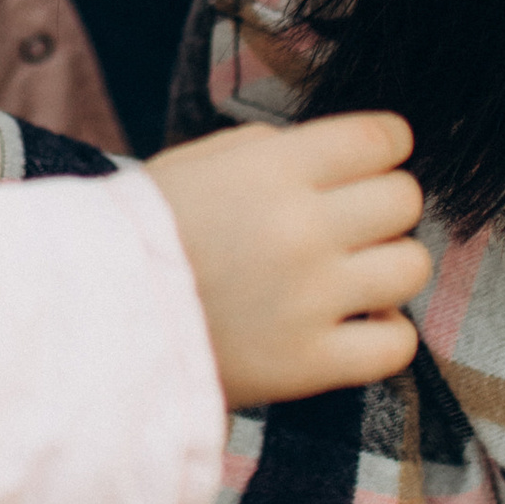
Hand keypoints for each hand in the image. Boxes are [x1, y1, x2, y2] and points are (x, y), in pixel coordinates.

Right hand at [147, 114, 427, 405]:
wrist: (92, 319)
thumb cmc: (145, 233)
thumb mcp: (199, 162)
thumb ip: (275, 152)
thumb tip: (342, 159)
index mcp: (274, 170)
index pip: (380, 139)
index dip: (386, 145)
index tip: (372, 161)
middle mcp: (301, 228)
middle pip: (405, 200)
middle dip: (383, 206)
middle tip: (351, 224)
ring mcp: (310, 299)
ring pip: (412, 267)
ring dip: (387, 267)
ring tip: (351, 277)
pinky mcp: (309, 364)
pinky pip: (398, 344)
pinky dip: (384, 334)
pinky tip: (351, 325)